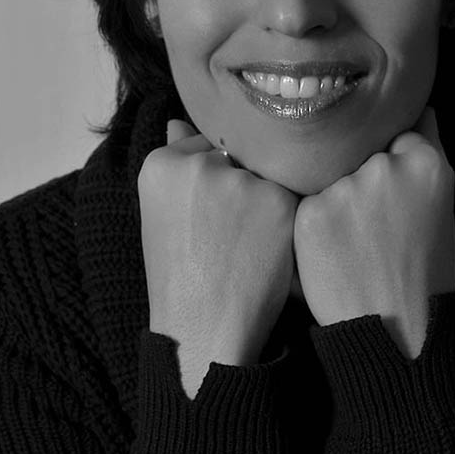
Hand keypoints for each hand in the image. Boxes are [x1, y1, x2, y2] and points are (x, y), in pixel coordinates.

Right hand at [138, 119, 297, 395]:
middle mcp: (199, 164)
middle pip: (239, 156)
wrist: (204, 333)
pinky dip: (289, 220)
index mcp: (160, 163)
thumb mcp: (162, 215)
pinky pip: (294, 195)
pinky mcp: (279, 201)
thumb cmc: (181, 278)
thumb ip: (177, 163)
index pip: (205, 146)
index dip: (216, 184)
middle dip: (241, 187)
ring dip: (268, 201)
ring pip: (268, 173)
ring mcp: (240, 180)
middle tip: (229, 237)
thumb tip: (179, 120)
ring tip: (247, 247)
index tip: (209, 219)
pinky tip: (270, 250)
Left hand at [293, 107, 454, 358]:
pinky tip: (333, 253)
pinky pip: (306, 203)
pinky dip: (313, 223)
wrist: (398, 334)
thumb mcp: (443, 205)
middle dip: (361, 178)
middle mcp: (384, 167)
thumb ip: (428, 150)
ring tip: (354, 246)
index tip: (392, 197)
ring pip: (328, 175)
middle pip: (358, 151)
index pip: (396, 133)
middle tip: (374, 229)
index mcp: (426, 163)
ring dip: (334, 198)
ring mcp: (345, 188)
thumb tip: (422, 107)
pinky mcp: (310, 213)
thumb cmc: (425, 271)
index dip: (391, 163)